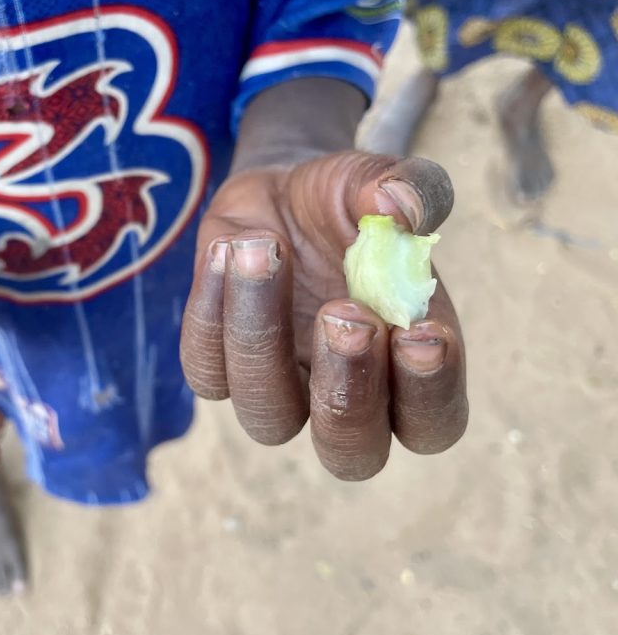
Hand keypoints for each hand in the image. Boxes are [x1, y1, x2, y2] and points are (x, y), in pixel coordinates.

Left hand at [180, 151, 466, 479]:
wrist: (282, 192)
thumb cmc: (348, 204)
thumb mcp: (380, 182)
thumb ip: (409, 187)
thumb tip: (401, 205)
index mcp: (406, 370)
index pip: (430, 425)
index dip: (429, 394)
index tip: (422, 332)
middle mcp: (343, 396)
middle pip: (350, 453)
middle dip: (348, 392)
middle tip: (344, 314)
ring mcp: (278, 387)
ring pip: (267, 416)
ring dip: (263, 336)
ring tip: (266, 250)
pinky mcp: (217, 364)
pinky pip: (206, 367)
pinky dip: (211, 309)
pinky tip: (228, 246)